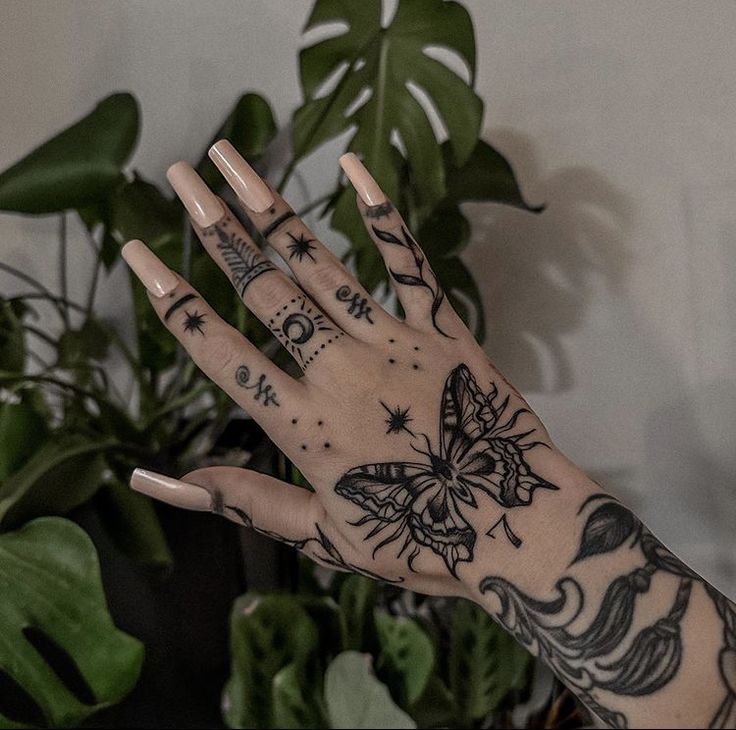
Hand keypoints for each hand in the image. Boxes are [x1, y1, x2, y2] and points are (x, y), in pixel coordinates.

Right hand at [123, 142, 558, 597]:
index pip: (220, 352)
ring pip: (320, 265)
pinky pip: (407, 264)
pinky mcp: (443, 331)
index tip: (137, 253)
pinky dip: (380, 215)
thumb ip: (241, 498)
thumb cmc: (418, 541)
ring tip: (233, 160)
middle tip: (179, 173)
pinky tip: (353, 165)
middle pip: (265, 290)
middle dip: (216, 228)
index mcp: (304, 425)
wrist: (517, 527)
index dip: (173, 301)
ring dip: (272, 209)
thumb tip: (154, 481)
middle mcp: (340, 371)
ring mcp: (394, 343)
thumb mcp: (321, 534)